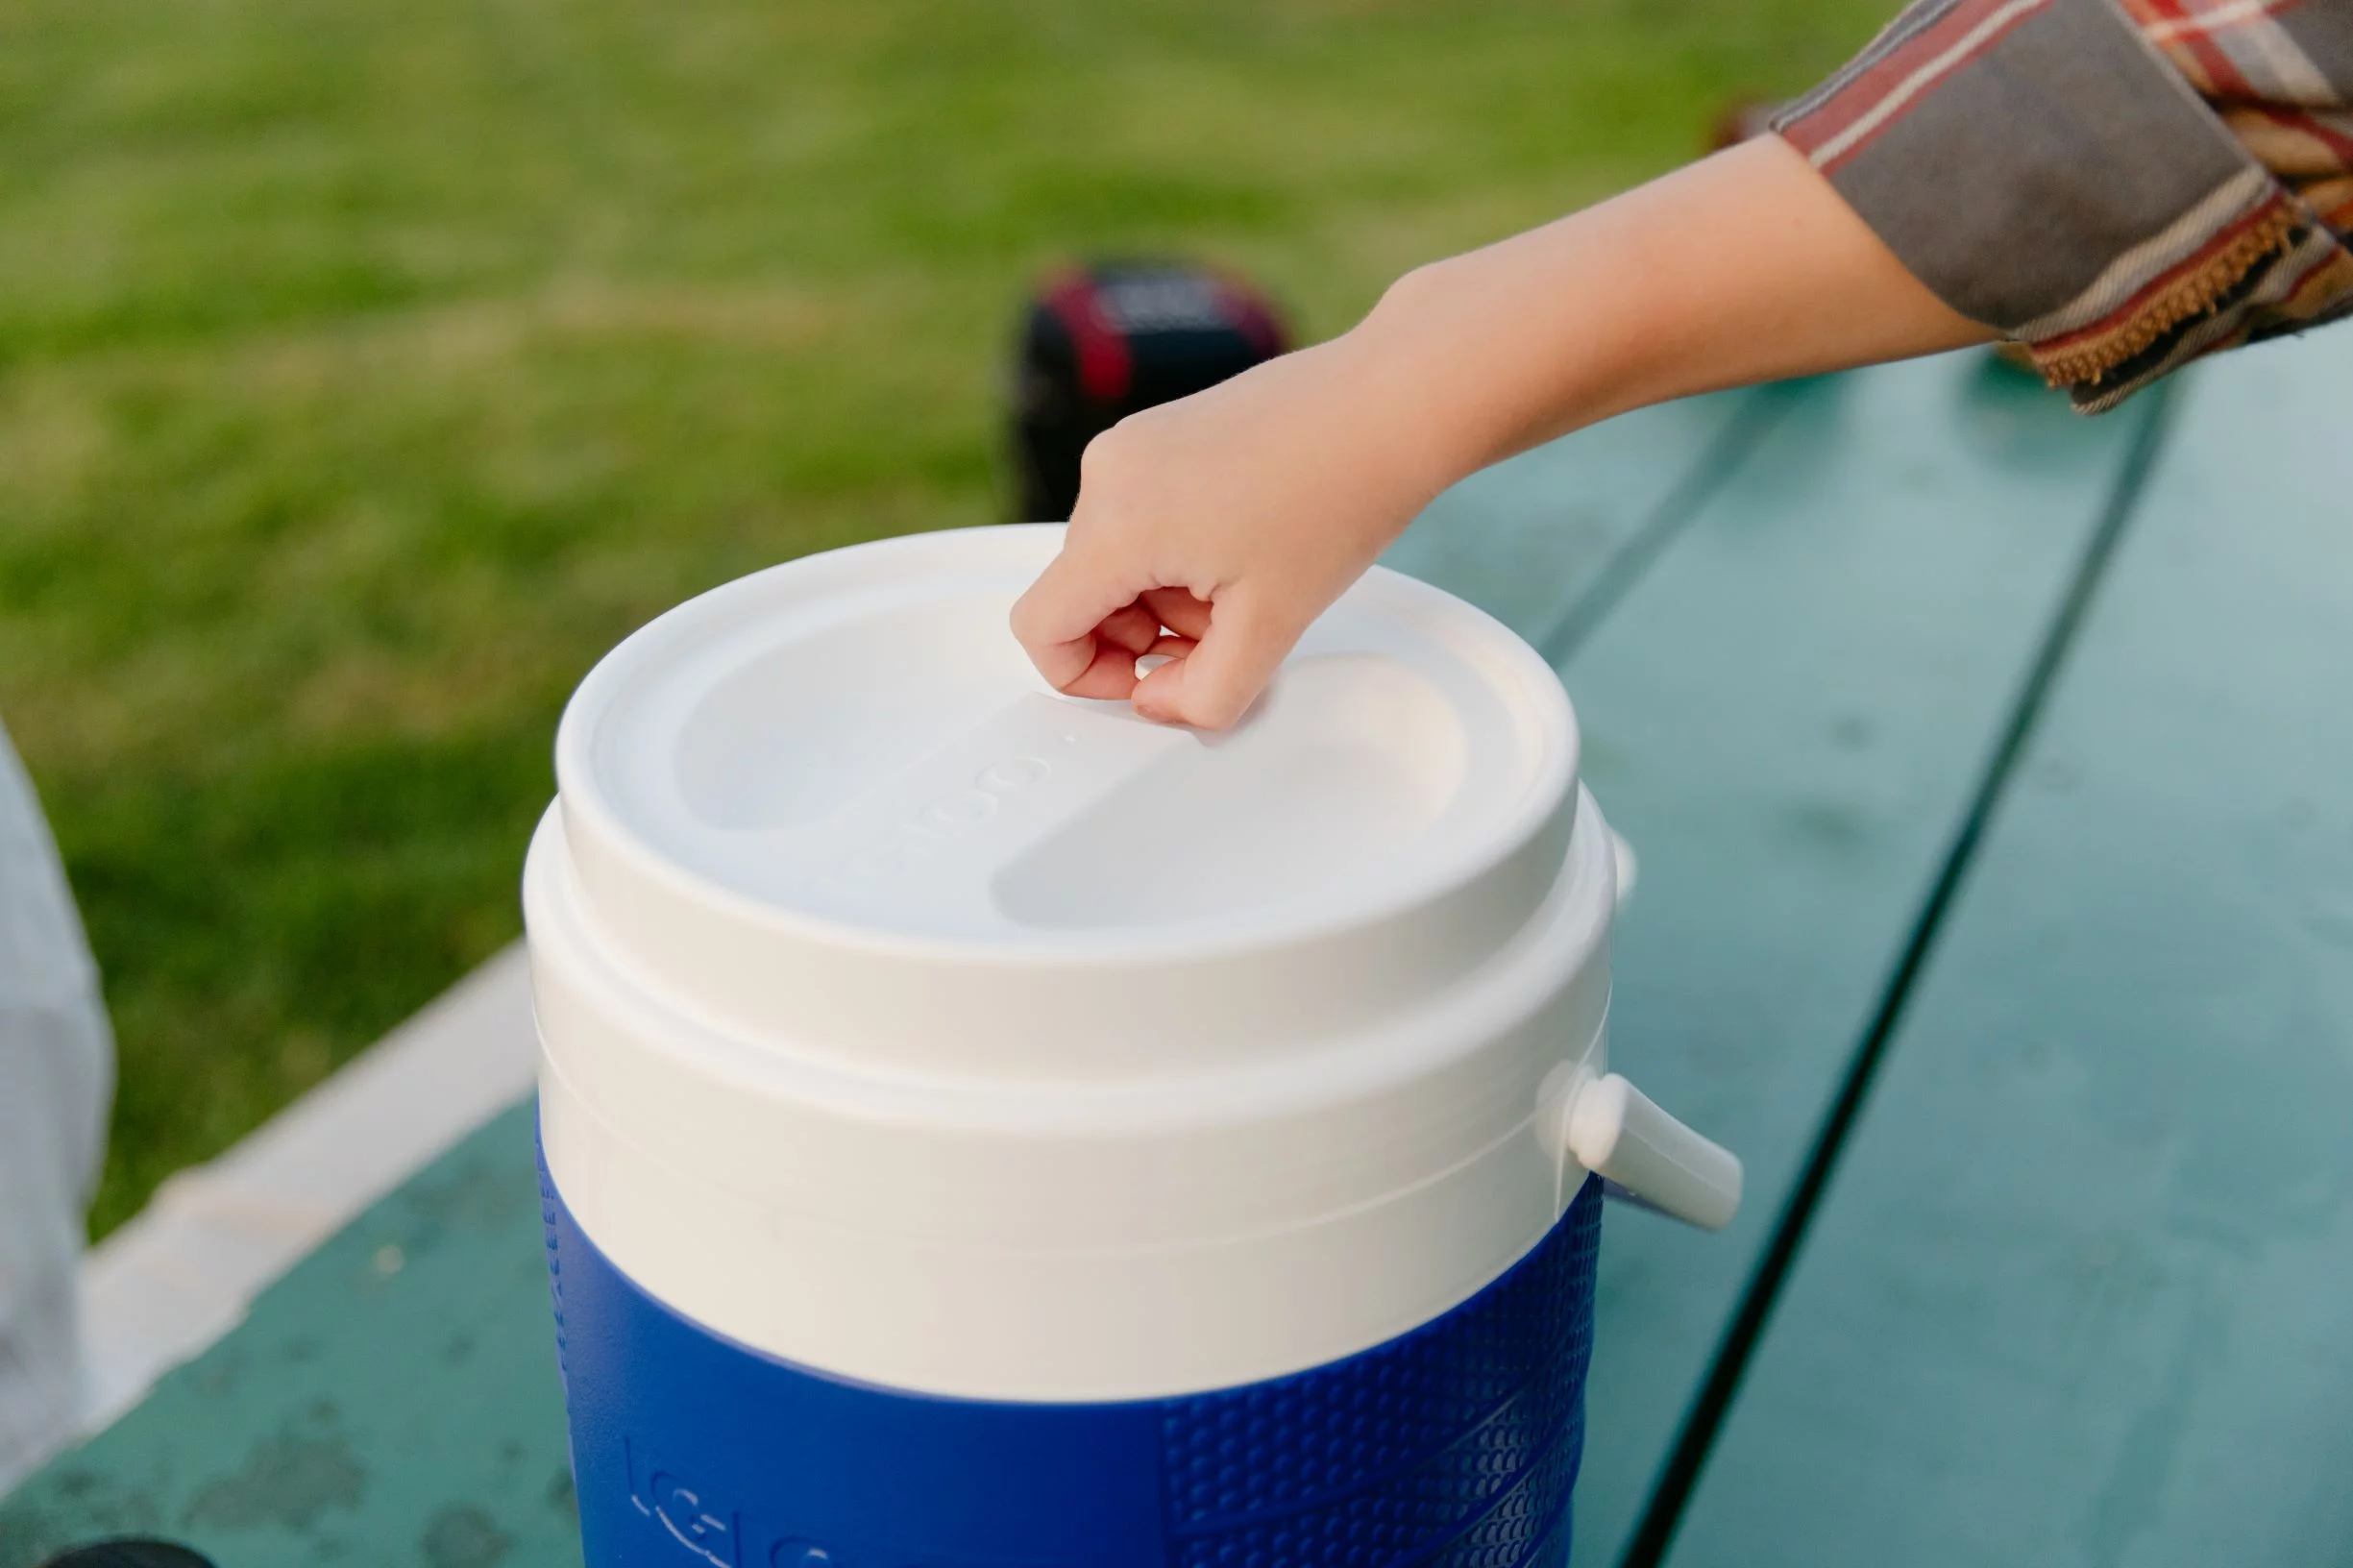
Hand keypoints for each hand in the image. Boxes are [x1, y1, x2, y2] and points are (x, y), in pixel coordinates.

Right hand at [1009, 331, 1448, 728]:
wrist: (1388, 404)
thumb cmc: (1339, 493)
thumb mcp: (1272, 627)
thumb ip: (1203, 695)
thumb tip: (1158, 701)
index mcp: (1119, 525)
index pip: (1041, 627)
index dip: (1084, 677)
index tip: (1143, 681)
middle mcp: (1107, 473)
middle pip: (1081, 593)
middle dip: (1144, 634)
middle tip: (1222, 636)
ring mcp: (1131, 445)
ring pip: (1112, 557)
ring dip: (1164, 595)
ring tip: (1244, 588)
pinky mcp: (1158, 432)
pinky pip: (1137, 515)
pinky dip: (1176, 552)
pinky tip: (1244, 548)